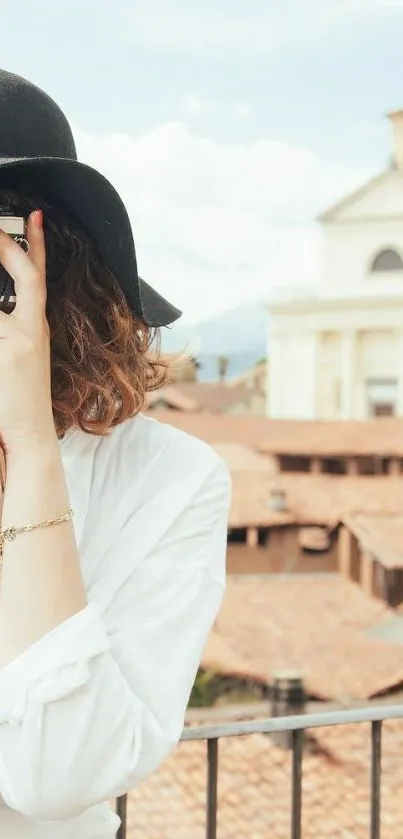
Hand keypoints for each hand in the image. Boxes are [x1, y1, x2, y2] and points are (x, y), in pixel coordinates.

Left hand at [0, 210, 56, 456]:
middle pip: (28, 275)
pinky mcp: (7, 353)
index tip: (35, 215)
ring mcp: (19, 341)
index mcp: (35, 327)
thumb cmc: (19, 399)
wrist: (30, 435)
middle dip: (8, 246)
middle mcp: (32, 329)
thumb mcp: (15, 356)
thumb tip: (1, 307)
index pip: (38, 277)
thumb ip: (9, 330)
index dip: (37, 244)